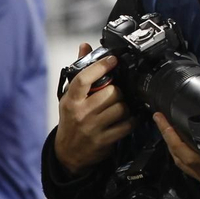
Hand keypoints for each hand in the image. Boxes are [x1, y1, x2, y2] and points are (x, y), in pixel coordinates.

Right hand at [53, 43, 133, 174]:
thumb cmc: (71, 120)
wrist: (67, 152)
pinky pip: (126, 125)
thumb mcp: (69, 97)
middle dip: (119, 91)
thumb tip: (85, 46)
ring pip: (121, 107)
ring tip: (121, 106)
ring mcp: (92, 127)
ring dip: (126, 105)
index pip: (84, 79)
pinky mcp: (103, 140)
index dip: (100, 66)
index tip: (113, 59)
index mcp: (71, 100)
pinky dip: (132, 120)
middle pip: (111, 92)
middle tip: (117, 93)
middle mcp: (80, 113)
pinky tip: (129, 118)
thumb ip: (80, 72)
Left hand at [154, 113, 199, 198]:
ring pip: (185, 168)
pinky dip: (190, 161)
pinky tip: (191, 151)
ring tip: (173, 133)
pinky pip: (196, 174)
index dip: (169, 135)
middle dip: (168, 140)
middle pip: (179, 160)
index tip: (161, 119)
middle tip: (162, 121)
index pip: (184, 151)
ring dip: (177, 151)